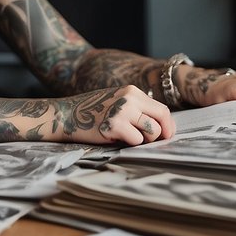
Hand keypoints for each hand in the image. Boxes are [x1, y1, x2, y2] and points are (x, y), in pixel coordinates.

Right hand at [57, 85, 173, 146]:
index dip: (168, 125)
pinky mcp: (114, 126)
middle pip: (161, 120)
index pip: (162, 109)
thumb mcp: (118, 102)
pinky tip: (114, 138)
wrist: (67, 115)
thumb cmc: (93, 112)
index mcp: (133, 92)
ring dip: (143, 140)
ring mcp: (122, 112)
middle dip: (159, 135)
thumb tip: (162, 126)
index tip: (167, 135)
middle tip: (149, 141)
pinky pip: (136, 140)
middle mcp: (130, 99)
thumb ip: (138, 109)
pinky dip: (129, 143)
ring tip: (127, 137)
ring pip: (152, 132)